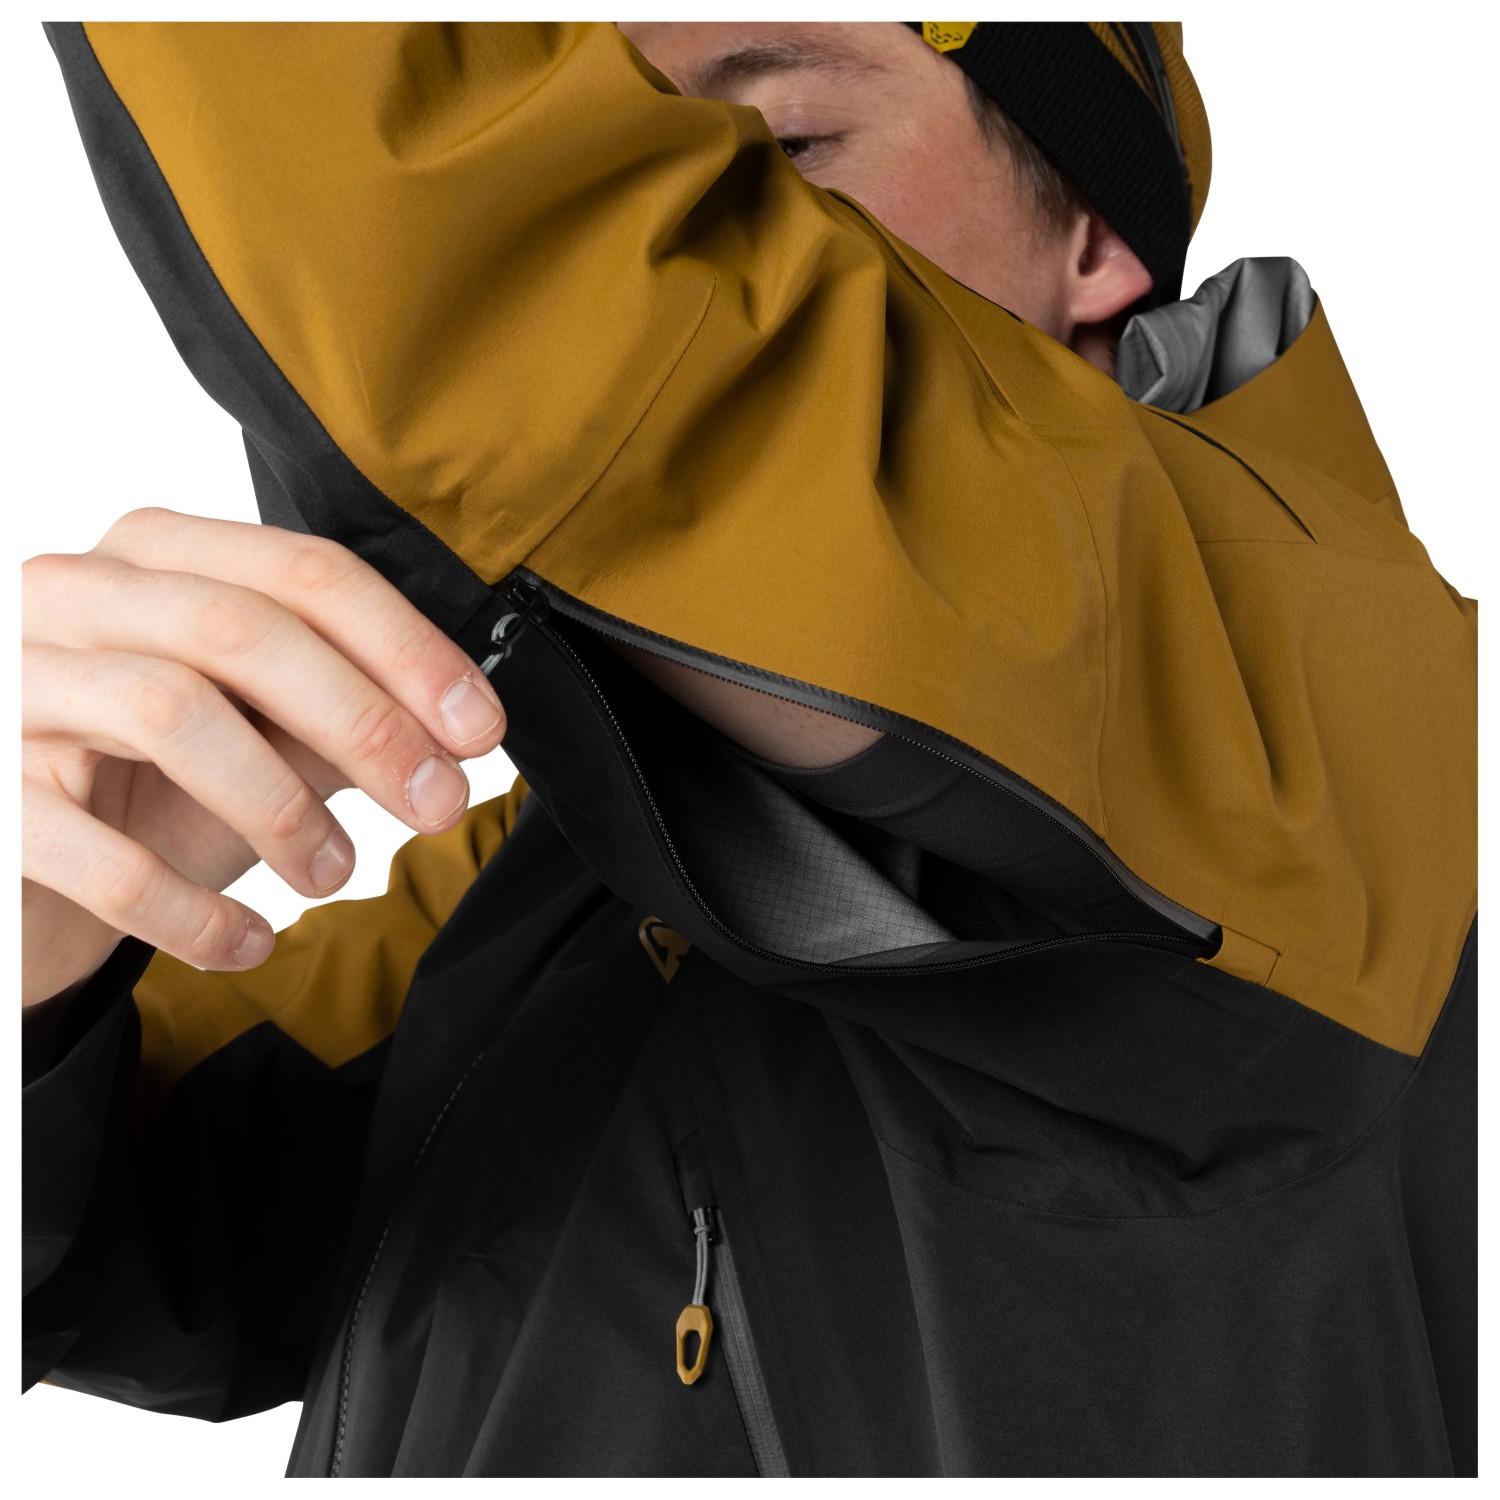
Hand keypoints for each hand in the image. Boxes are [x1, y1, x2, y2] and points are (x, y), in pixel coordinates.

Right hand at [21, 507, 506, 1005]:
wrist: (27, 873)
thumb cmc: (150, 791)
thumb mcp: (260, 743)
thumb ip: (338, 720)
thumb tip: (453, 733)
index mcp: (157, 558)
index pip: (301, 572)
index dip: (406, 650)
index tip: (480, 729)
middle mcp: (74, 593)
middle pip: (242, 628)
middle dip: (363, 720)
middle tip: (438, 803)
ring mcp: (14, 683)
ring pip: (169, 708)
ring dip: (280, 804)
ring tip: (335, 872)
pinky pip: (94, 849)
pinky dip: (190, 907)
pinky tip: (246, 942)